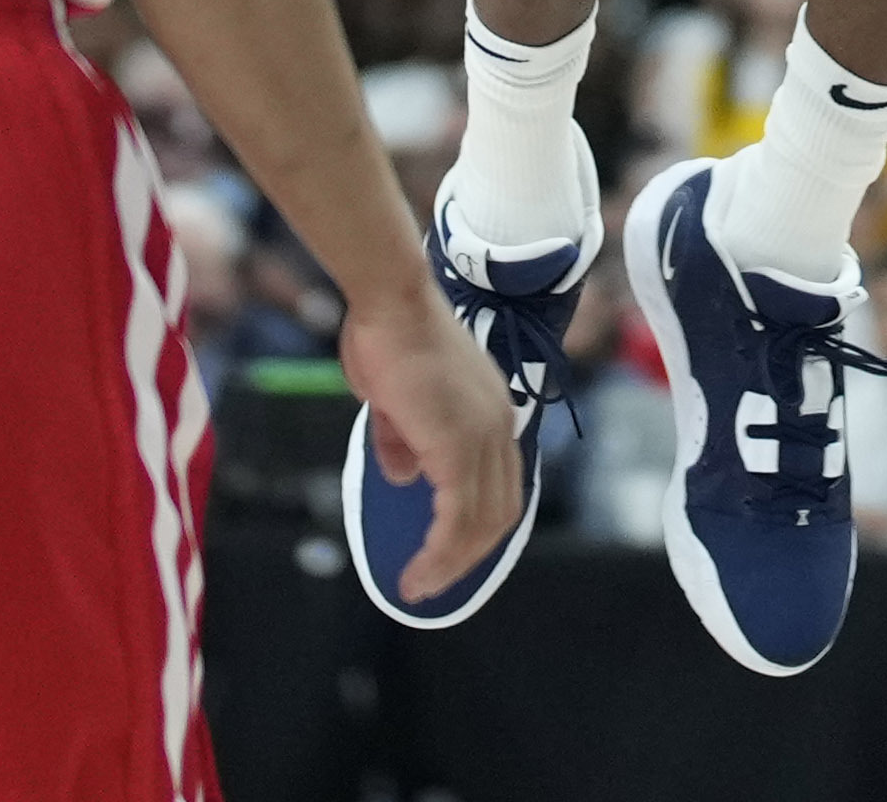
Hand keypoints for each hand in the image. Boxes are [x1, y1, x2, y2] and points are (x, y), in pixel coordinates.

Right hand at [340, 286, 530, 611]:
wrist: (390, 299)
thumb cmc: (386, 333)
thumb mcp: (393, 399)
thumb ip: (403, 439)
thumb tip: (405, 476)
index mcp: (489, 412)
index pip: (499, 485)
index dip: (479, 526)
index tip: (452, 555)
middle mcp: (498, 427)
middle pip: (499, 513)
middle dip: (469, 556)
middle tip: (436, 583)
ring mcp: (483, 437)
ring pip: (481, 524)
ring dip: (454, 565)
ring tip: (422, 587)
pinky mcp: (458, 446)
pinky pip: (456, 519)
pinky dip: (441, 554)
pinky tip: (419, 573)